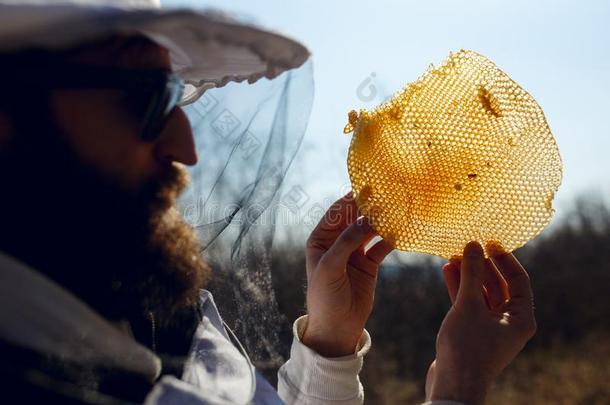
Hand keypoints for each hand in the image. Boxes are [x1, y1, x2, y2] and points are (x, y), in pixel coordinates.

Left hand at [301, 193, 392, 356]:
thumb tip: (367, 218)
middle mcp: (337, 241)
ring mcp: (354, 252)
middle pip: (356, 217)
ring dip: (383, 220)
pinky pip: (382, 245)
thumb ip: (347, 242)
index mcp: (321, 238)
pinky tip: (403, 230)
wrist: (336, 328)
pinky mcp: (369, 263)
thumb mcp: (331, 267)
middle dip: (371, 206)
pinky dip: (391, 238)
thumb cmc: (325, 296)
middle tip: (390, 192)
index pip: (337, 212)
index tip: (370, 185)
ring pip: (370, 229)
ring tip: (400, 207)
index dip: (352, 199)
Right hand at [425, 241, 536, 404]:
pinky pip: (469, 304)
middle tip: (467, 246)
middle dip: (481, 265)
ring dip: (467, 275)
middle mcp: (510, 322)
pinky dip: (459, 289)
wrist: (453, 384)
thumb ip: (472, 273)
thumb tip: (473, 245)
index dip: (504, 258)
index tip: (488, 241)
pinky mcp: (473, 331)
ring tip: (452, 256)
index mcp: (521, 318)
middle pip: (498, 285)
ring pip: (481, 294)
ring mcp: (490, 327)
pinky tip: (447, 272)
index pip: (518, 280)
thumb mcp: (470, 305)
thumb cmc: (467, 347)